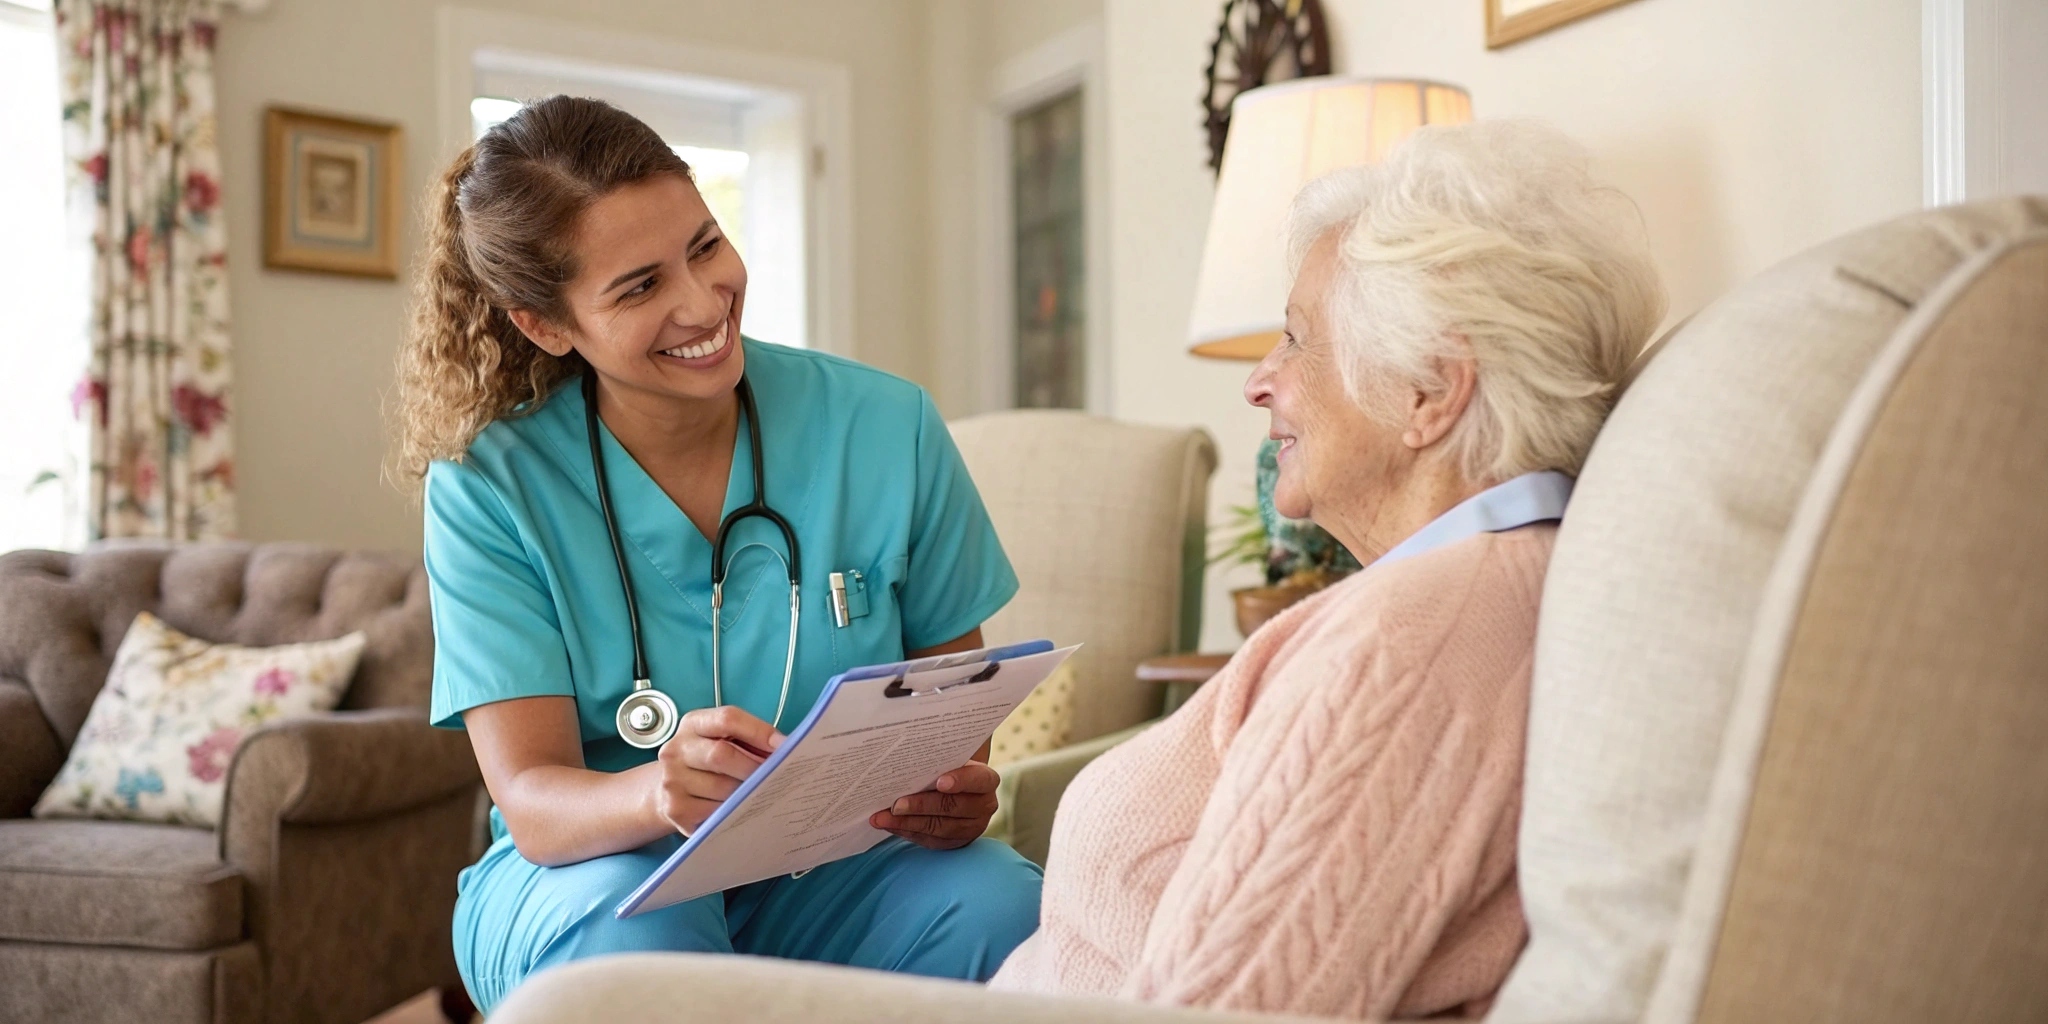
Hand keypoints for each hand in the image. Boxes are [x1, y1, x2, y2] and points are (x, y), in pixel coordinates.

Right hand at [652, 706, 782, 835]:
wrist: (668, 789)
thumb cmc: (709, 762)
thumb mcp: (725, 741)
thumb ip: (752, 739)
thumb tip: (787, 748)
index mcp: (693, 724)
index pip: (727, 718)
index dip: (759, 731)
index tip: (784, 746)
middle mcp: (676, 750)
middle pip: (721, 755)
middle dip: (754, 768)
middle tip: (777, 778)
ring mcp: (672, 781)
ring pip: (721, 789)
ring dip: (747, 794)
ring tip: (762, 795)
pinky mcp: (676, 810)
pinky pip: (716, 813)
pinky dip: (735, 813)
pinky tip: (742, 811)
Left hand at [870, 761, 999, 849]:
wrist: (956, 788)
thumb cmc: (949, 767)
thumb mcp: (950, 759)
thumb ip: (938, 758)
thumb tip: (906, 754)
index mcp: (986, 780)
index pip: (978, 780)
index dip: (960, 781)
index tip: (939, 782)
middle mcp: (984, 806)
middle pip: (952, 807)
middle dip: (921, 806)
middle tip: (895, 805)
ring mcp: (971, 828)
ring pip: (938, 828)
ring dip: (907, 822)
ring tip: (882, 818)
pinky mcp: (955, 842)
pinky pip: (930, 840)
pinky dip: (907, 832)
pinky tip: (890, 825)